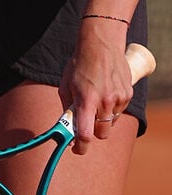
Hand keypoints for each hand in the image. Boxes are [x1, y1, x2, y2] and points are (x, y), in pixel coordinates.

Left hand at [61, 33, 132, 154]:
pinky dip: (112, 108)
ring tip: (96, 99)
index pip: (85, 134)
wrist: (100, 45)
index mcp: (86, 100)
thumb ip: (67, 106)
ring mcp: (119, 99)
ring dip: (102, 119)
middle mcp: (104, 102)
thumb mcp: (66, 84)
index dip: (80, 146)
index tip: (76, 149)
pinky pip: (119, 111)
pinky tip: (106, 92)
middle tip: (86, 122)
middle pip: (101, 134)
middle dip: (93, 133)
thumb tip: (67, 124)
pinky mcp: (128, 95)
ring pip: (111, 123)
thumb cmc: (79, 64)